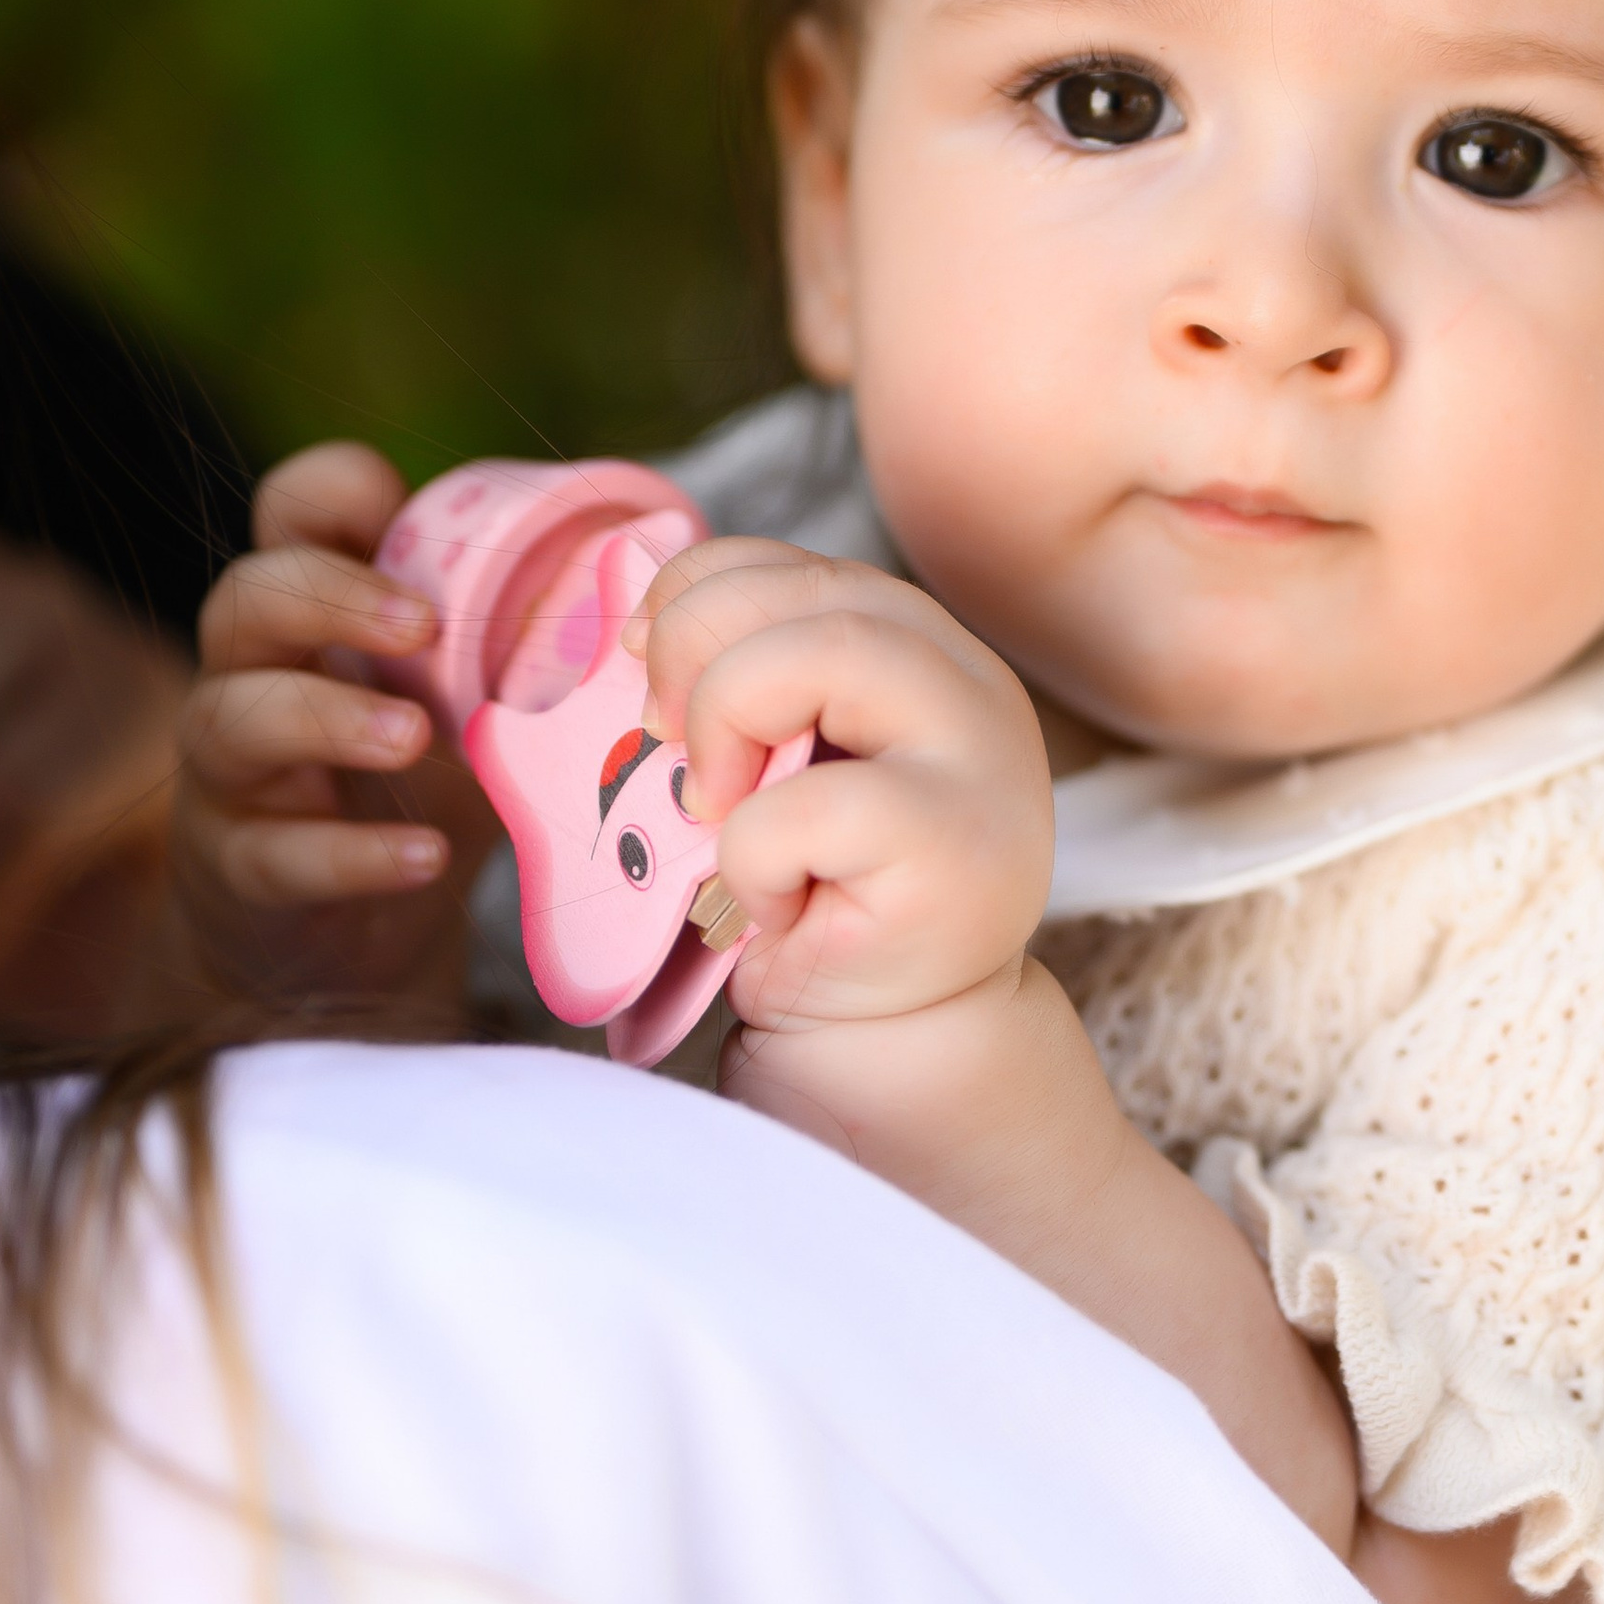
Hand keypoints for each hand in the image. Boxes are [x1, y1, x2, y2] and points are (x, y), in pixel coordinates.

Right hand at [168, 440, 494, 1015]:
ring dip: (327, 718)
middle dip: (327, 597)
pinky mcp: (241, 865)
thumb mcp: (474, 699)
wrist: (352, 932)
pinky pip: (272, 853)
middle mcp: (256, 674)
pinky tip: (424, 854)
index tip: (396, 504)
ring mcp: (236, 773)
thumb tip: (661, 559)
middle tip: (420, 623)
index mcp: (317, 611)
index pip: (289, 513)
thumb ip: (533, 636)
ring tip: (415, 736)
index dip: (328, 491)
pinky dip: (352, 853)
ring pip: (232, 718)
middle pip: (246, 599)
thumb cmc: (421, 782)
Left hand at [626, 534, 1358, 1544]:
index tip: (651, 697)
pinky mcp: (960, 844)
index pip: (766, 561)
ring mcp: (978, 754)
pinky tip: (774, 906)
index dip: (680, 612)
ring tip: (727, 823)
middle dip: (688, 671)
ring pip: (802, 659)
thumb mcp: (759, 757)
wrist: (885, 1041)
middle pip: (778, 591)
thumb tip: (625, 621)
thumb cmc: (808, 898)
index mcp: (908, 632)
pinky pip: (794, 811)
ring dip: (720, 745)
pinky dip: (748, 863)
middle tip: (682, 769)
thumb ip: (727, 673)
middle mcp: (961, 672)